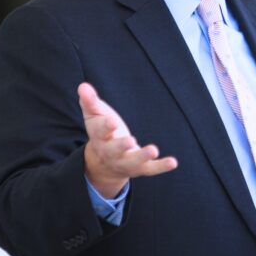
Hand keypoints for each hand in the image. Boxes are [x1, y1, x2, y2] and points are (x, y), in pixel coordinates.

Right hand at [78, 83, 177, 198]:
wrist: (104, 163)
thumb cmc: (102, 132)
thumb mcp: (94, 115)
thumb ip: (90, 101)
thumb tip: (82, 86)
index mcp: (100, 137)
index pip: (100, 131)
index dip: (105, 126)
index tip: (111, 121)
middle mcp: (111, 152)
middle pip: (114, 150)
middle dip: (122, 145)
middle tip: (130, 140)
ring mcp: (126, 161)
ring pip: (133, 162)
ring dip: (142, 156)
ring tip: (153, 150)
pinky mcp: (140, 168)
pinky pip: (150, 168)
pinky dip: (161, 166)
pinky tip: (173, 162)